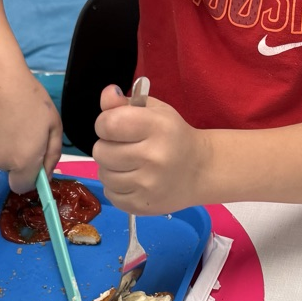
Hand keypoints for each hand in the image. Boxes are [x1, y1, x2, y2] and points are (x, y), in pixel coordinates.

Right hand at [0, 65, 62, 192]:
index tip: (36, 160)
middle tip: (25, 128)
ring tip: (9, 117)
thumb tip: (46, 174)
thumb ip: (52, 154)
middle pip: (11, 168)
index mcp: (23, 162)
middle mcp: (0, 162)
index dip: (31, 177)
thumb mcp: (54, 124)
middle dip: (20, 155)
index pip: (23, 187)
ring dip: (4, 144)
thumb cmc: (30, 99)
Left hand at [93, 85, 208, 214]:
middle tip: (125, 146)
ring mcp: (147, 185)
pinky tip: (133, 179)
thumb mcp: (155, 111)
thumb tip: (107, 94)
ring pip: (103, 174)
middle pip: (101, 151)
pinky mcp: (142, 206)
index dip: (105, 123)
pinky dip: (117, 186)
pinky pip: (110, 194)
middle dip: (107, 146)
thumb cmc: (174, 135)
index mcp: (157, 127)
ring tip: (129, 163)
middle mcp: (153, 157)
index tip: (116, 126)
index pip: (108, 124)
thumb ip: (125, 103)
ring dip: (111, 167)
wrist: (200, 170)